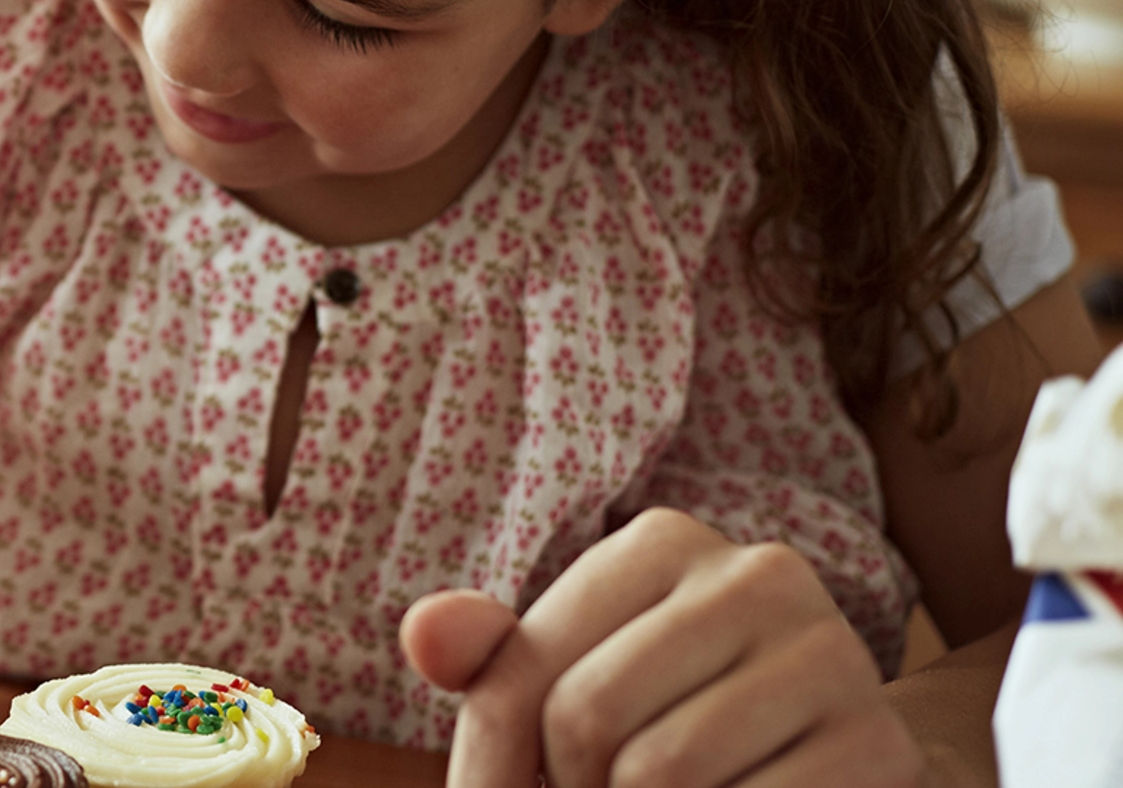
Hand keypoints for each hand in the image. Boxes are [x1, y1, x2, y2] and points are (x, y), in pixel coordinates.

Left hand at [402, 508, 923, 787]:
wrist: (824, 770)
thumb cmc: (670, 722)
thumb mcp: (570, 684)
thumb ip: (491, 663)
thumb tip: (423, 635)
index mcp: (664, 541)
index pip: (521, 670)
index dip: (502, 760)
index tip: (526, 784)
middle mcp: (757, 573)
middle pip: (586, 720)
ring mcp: (831, 653)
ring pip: (658, 773)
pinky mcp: (879, 743)